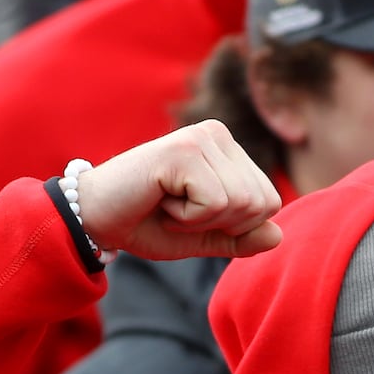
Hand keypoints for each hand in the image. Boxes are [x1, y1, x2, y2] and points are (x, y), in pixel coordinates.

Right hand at [74, 120, 281, 260]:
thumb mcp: (202, 238)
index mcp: (229, 150)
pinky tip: (160, 199)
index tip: (194, 214)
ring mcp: (203, 138)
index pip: (270, 202)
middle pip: (261, 204)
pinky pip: (215, 203)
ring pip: (240, 203)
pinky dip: (187, 217)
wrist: (95, 218)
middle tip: (179, 211)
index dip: (235, 226)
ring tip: (169, 204)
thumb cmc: (146, 223)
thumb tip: (278, 235)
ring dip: (200, 221)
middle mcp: (219, 135)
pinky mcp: (185, 150)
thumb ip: (240, 238)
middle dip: (221, 224)